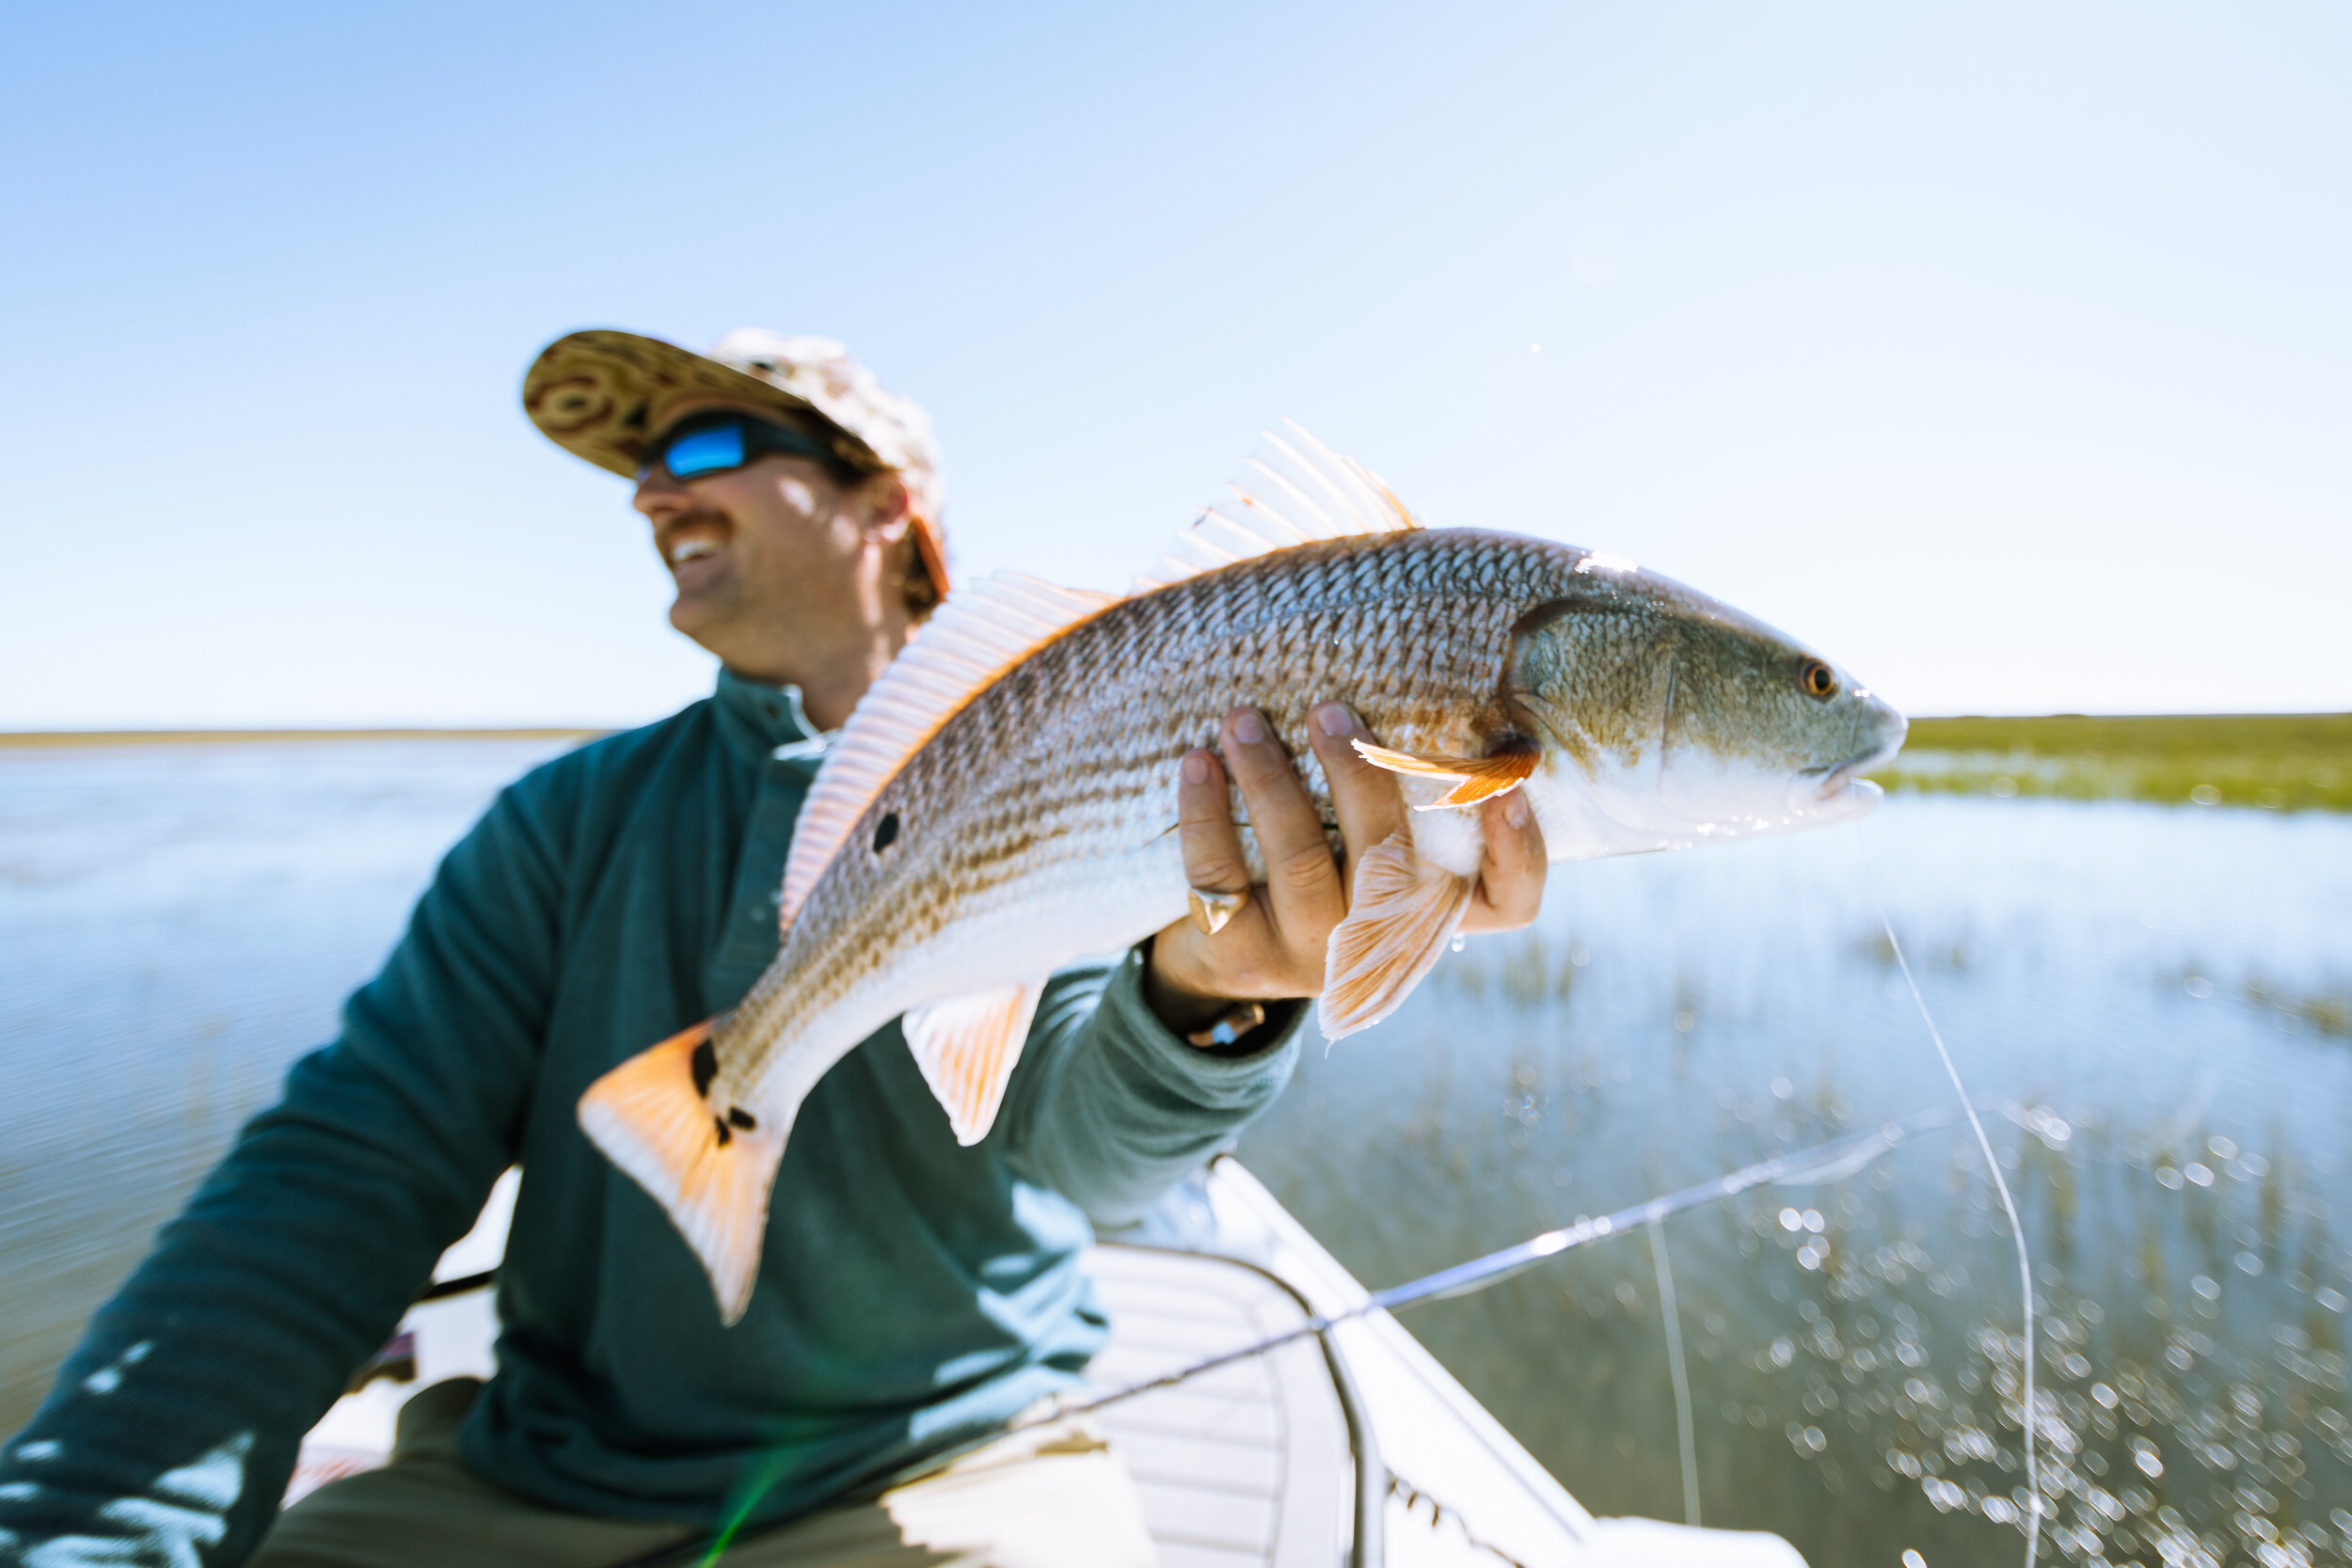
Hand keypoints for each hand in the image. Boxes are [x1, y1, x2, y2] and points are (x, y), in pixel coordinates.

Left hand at [1144, 701, 1547, 1039]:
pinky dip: (1205, 813)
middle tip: (1329, 708)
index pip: (1510, 900)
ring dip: (1270, 780)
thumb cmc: (1325, 860)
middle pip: (1391, 862)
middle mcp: (1383, 940)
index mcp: (1437, 908)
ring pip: (1301, 862)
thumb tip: (1428, 672)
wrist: (1231, 948)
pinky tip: (1198, 762)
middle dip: (1360, 776)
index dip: (1518, 850)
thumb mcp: (1374, 836)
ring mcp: (1312, 956)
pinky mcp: (1242, 956)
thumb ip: (1407, 783)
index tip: (1509, 785)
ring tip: (1243, 719)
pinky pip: (1220, 878)